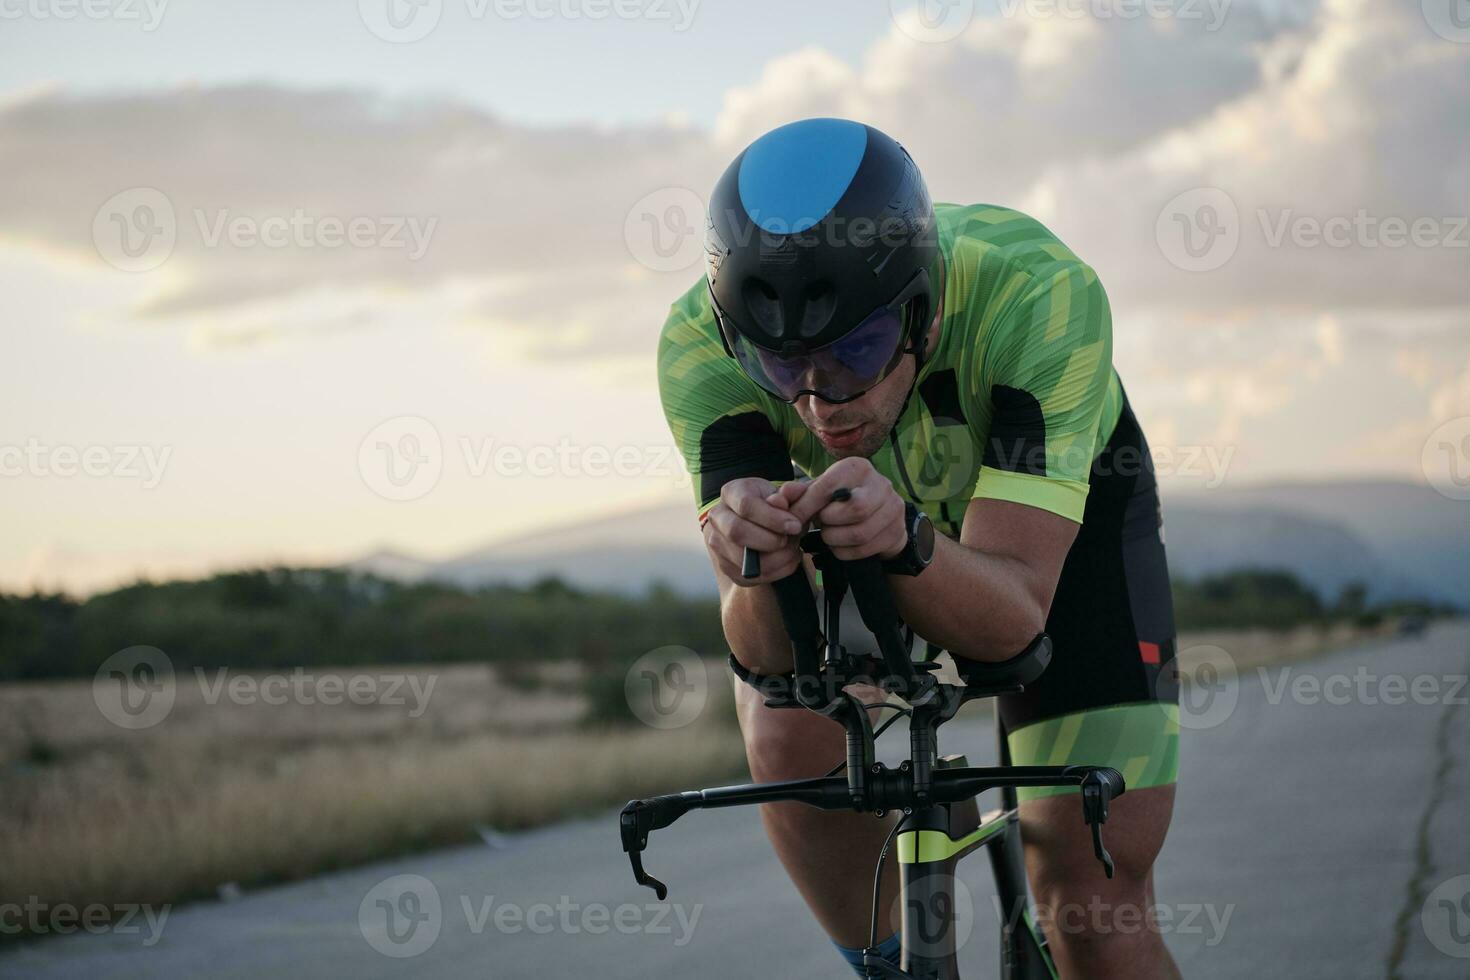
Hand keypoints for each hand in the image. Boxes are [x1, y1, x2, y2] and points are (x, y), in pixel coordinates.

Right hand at [703, 478, 810, 585]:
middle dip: (770, 540)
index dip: (773, 518)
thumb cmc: (774, 506)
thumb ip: (792, 494)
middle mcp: (718, 517)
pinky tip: (787, 558)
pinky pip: (752, 575)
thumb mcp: (786, 495)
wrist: (759, 523)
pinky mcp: (727, 566)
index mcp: (732, 493)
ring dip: (777, 558)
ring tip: (793, 548)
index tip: (795, 525)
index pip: (746, 505)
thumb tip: (787, 495)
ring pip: (744, 559)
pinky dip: (777, 570)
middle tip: (790, 539)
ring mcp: (718, 544)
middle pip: (737, 532)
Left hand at [787, 458, 906, 561]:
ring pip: (859, 533)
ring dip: (835, 539)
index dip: (807, 506)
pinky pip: (865, 548)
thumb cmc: (840, 500)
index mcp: (857, 467)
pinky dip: (845, 551)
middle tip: (821, 524)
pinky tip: (840, 545)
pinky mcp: (897, 531)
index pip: (830, 487)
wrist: (877, 515)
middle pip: (854, 510)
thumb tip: (779, 497)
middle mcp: (881, 483)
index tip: (793, 520)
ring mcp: (893, 508)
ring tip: (829, 534)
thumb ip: (798, 494)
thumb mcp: (819, 491)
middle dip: (830, 522)